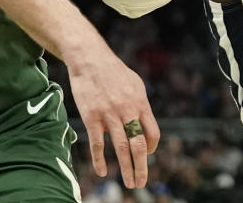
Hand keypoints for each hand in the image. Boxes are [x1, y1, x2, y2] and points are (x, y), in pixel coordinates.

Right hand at [68, 50, 160, 188]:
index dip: (152, 147)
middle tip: (141, 183)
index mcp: (140, 103)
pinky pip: (97, 144)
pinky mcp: (91, 117)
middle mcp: (127, 111)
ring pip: (121, 148)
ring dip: (126, 168)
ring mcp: (109, 115)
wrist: (90, 59)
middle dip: (142, 167)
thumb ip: (141, 104)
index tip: (147, 155)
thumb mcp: (135, 83)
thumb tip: (145, 123)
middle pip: (138, 145)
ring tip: (129, 183)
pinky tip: (102, 172)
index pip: (153, 133)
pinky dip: (99, 160)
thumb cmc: (113, 71)